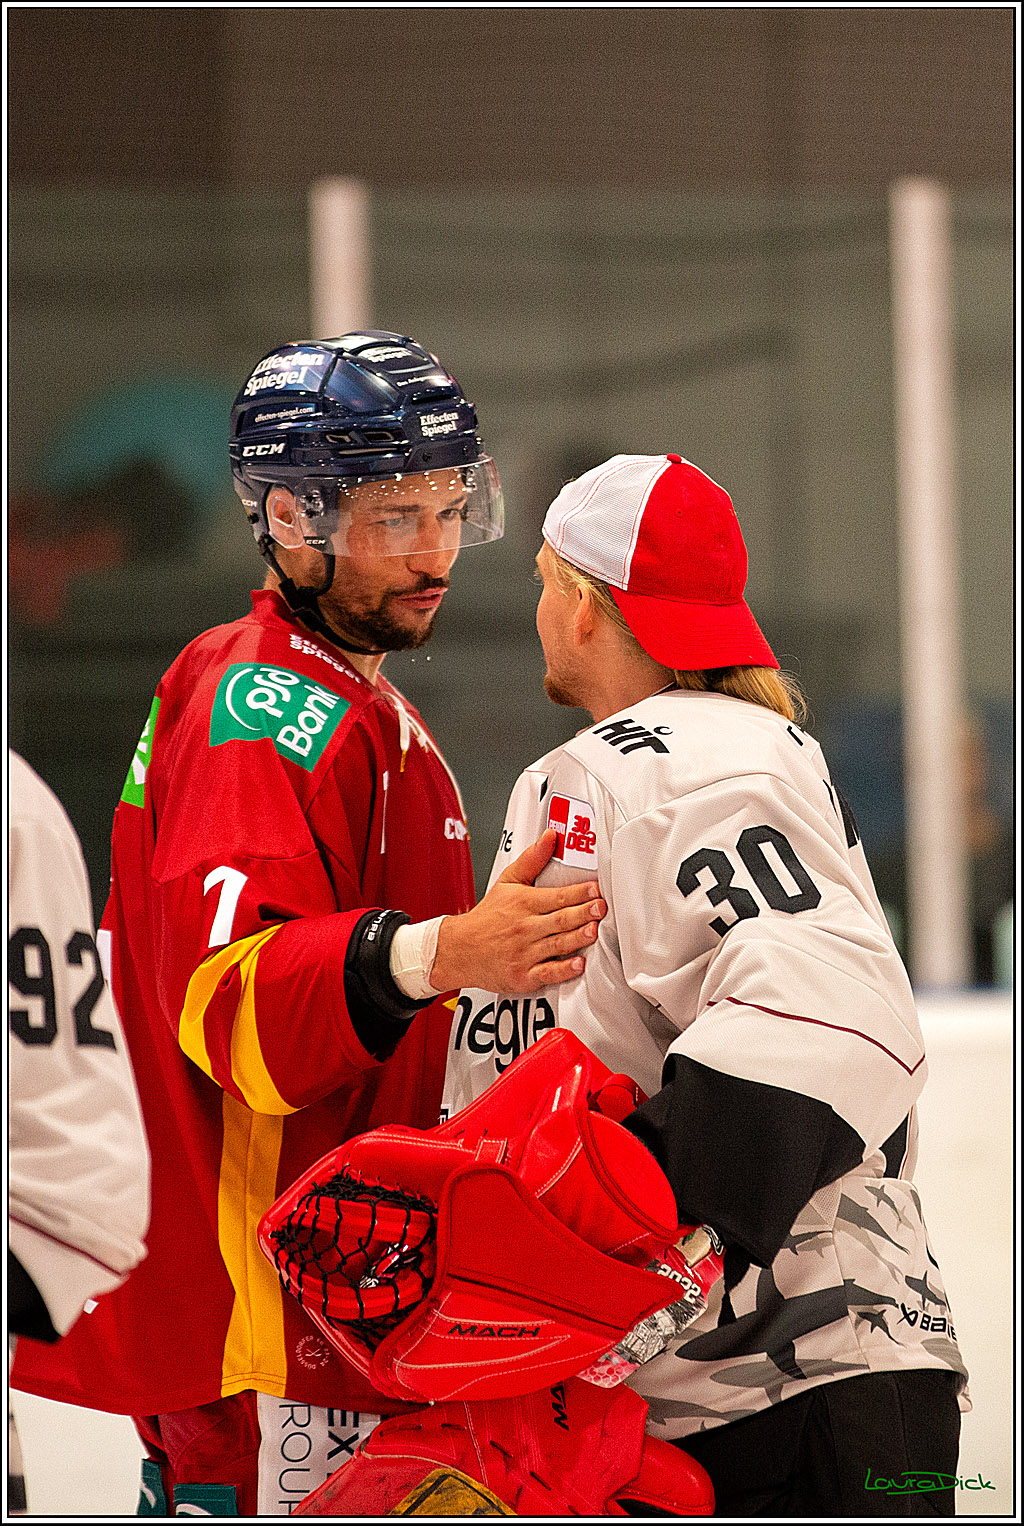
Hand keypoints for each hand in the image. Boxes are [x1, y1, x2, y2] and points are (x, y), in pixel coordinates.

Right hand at [429, 829, 605, 993]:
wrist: (459, 949)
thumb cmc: (487, 917)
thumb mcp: (507, 882)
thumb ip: (532, 859)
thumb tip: (551, 836)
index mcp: (524, 903)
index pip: (557, 896)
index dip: (579, 892)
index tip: (596, 889)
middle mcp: (525, 927)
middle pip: (560, 919)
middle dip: (583, 913)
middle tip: (601, 907)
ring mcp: (524, 953)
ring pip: (557, 945)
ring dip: (577, 938)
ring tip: (593, 930)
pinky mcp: (524, 976)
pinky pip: (547, 973)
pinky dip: (563, 970)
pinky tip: (578, 964)